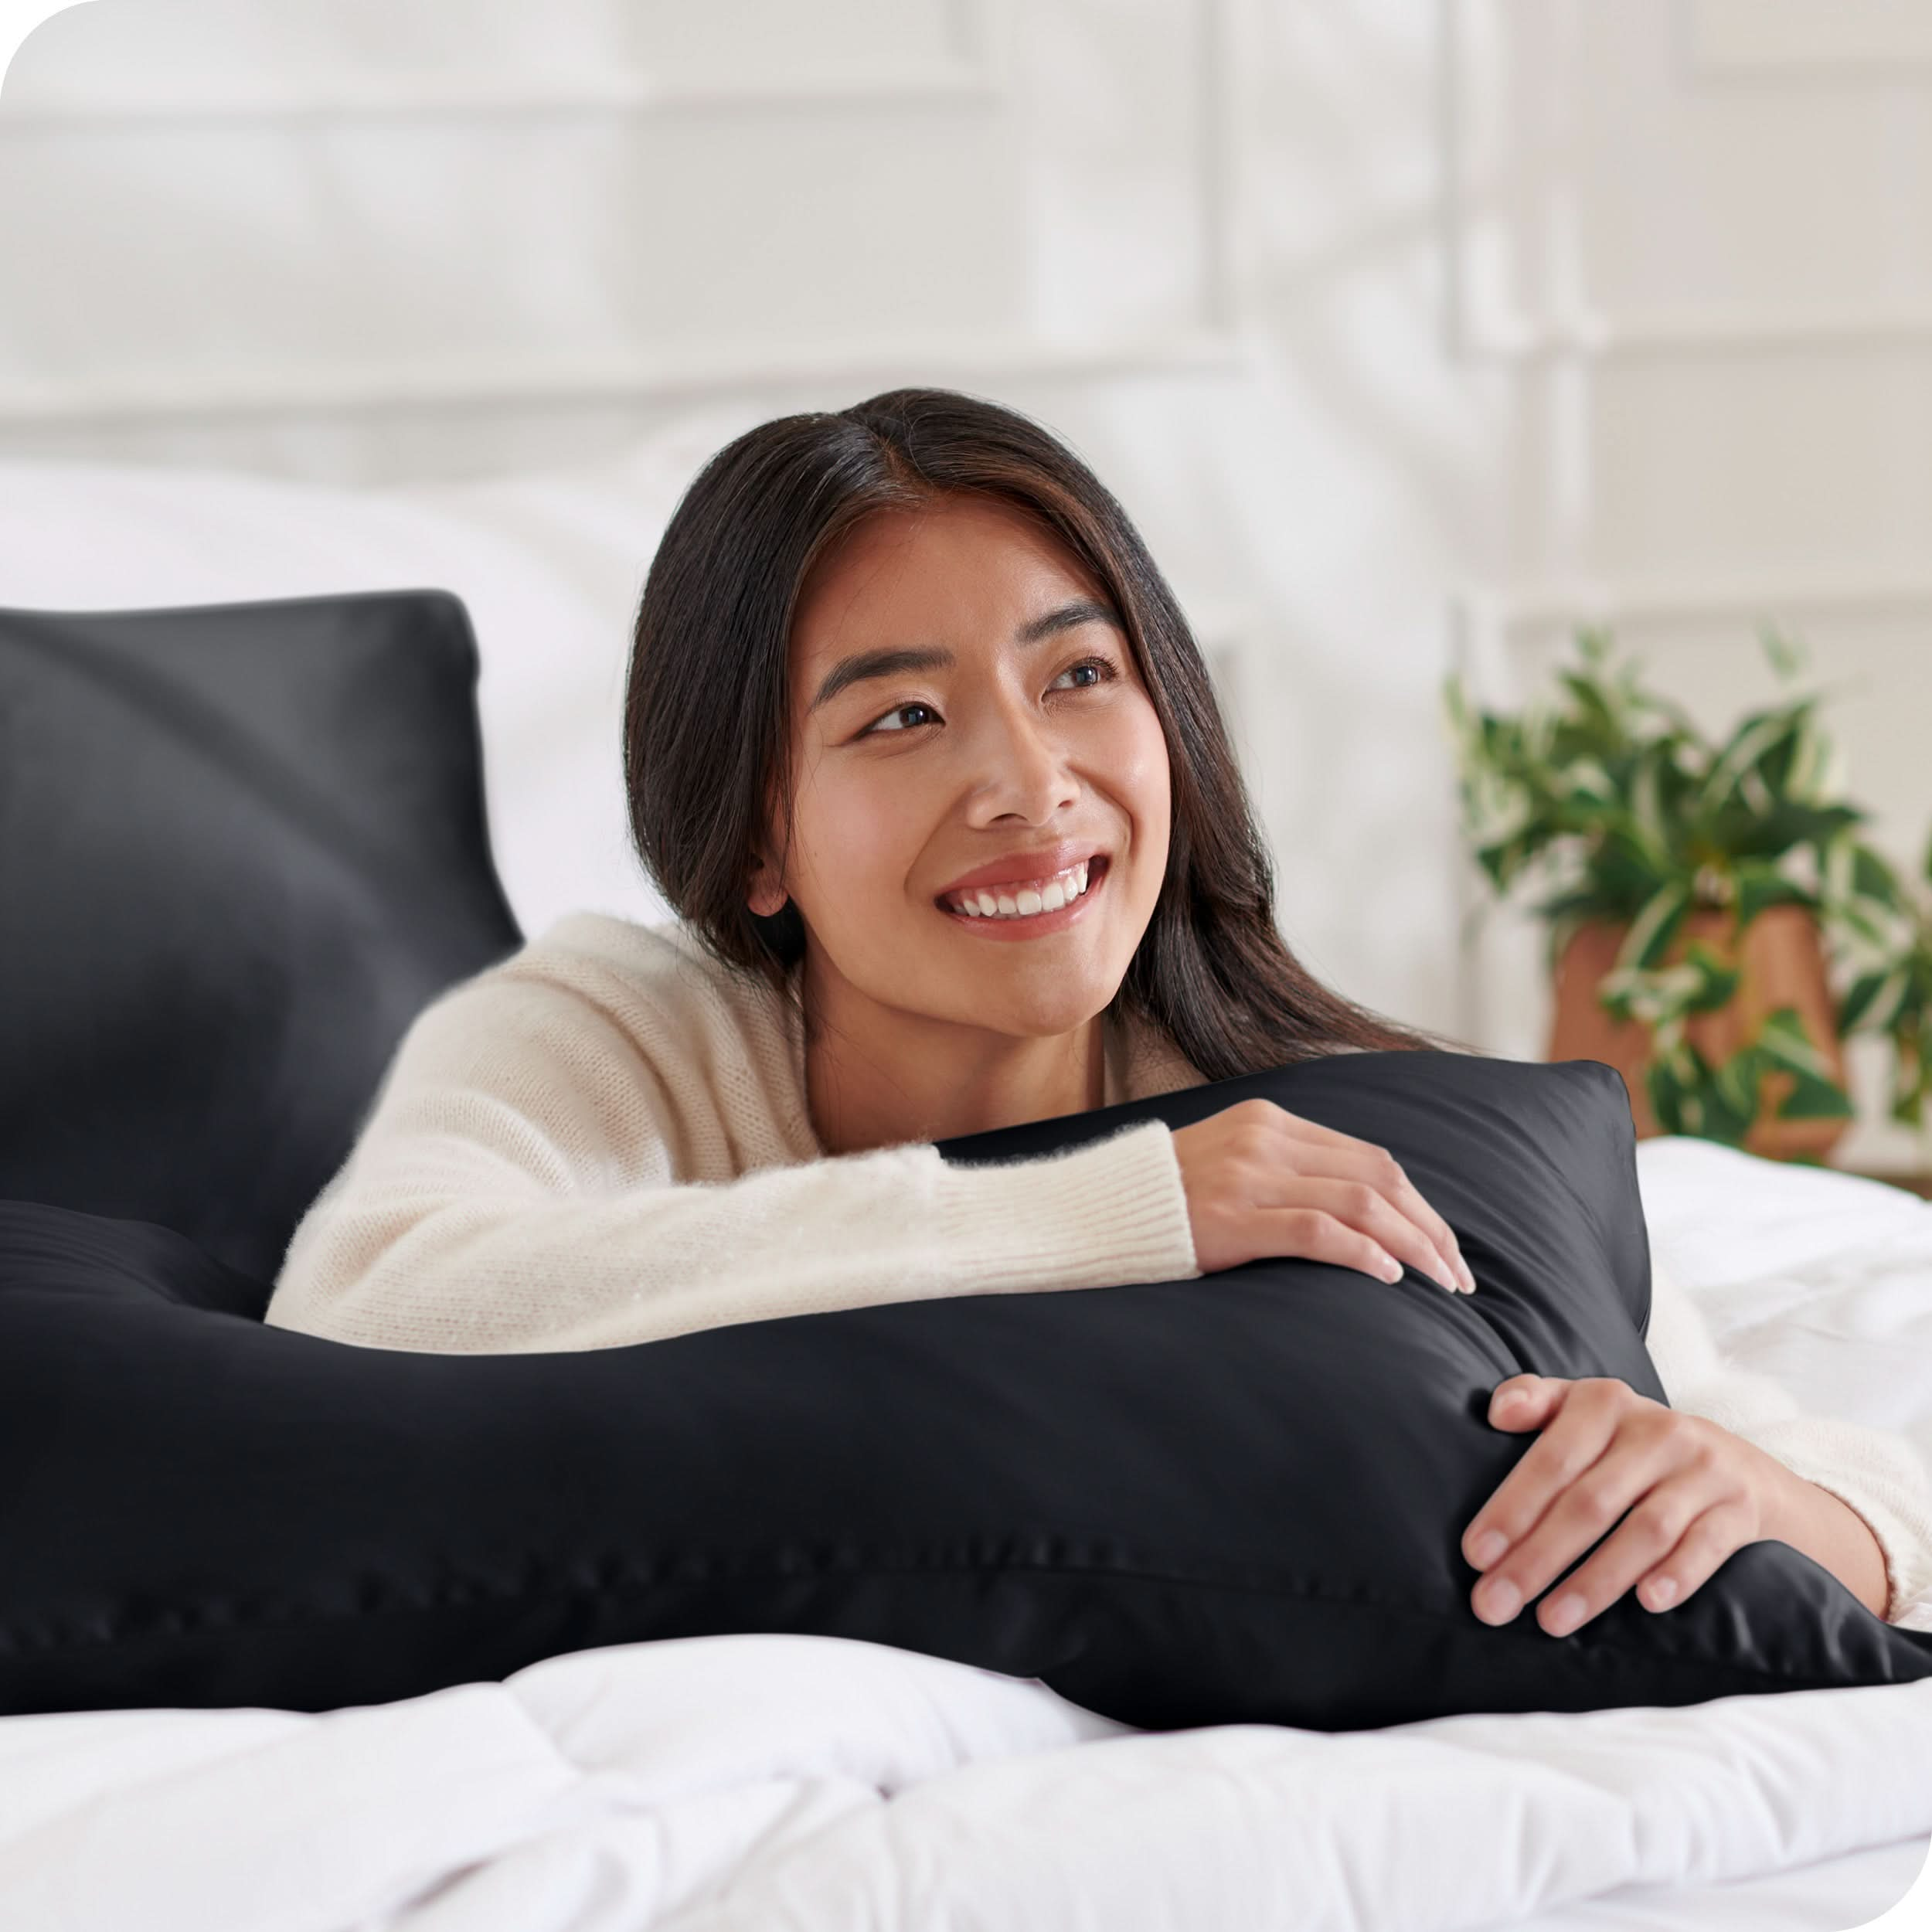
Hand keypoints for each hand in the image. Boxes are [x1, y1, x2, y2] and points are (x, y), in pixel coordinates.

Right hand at [1170, 1100, 1475, 1293]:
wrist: (1092, 1211)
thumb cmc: (1165, 1203)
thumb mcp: (1229, 1167)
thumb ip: (1285, 1174)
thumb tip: (1356, 1212)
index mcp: (1269, 1122)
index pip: (1370, 1157)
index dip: (1418, 1204)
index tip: (1444, 1244)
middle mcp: (1264, 1140)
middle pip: (1378, 1178)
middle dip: (1429, 1228)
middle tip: (1458, 1275)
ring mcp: (1248, 1176)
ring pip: (1360, 1203)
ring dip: (1413, 1245)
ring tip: (1440, 1283)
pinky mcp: (1232, 1218)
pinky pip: (1317, 1231)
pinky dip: (1363, 1253)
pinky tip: (1388, 1278)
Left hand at [1461, 1374, 1785, 1636]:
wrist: (1738, 1464)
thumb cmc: (1633, 1443)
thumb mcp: (1586, 1409)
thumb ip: (1537, 1401)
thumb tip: (1498, 1412)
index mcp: (1606, 1403)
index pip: (1551, 1460)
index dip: (1512, 1508)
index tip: (1475, 1555)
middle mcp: (1656, 1432)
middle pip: (1590, 1502)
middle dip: (1537, 1558)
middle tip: (1495, 1605)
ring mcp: (1702, 1471)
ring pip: (1644, 1531)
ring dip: (1595, 1580)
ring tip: (1551, 1621)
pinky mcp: (1738, 1510)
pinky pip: (1707, 1545)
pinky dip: (1677, 1574)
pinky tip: (1647, 1604)